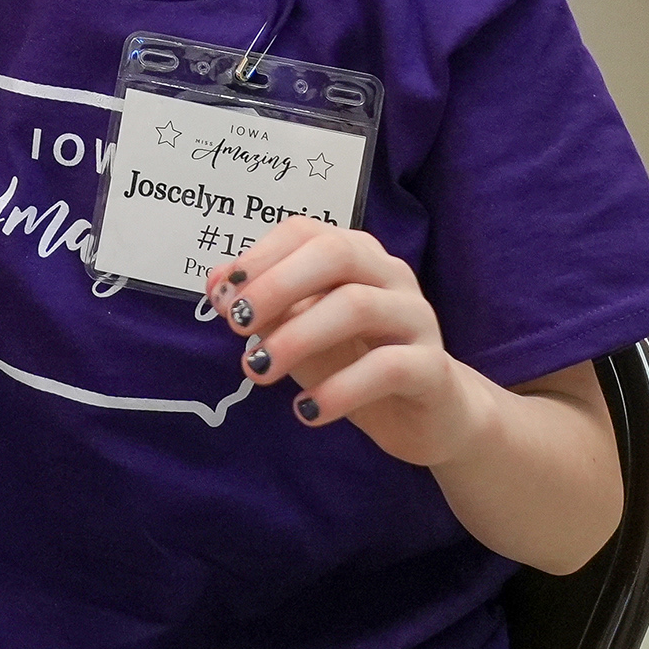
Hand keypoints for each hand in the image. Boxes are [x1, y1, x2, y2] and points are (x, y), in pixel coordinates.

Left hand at [210, 216, 492, 468]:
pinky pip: (387, 367)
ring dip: (297, 336)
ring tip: (258, 370)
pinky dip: (340, 390)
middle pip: (336, 254)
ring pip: (357, 306)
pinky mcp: (432, 367)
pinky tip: (306, 412)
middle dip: (277, 285)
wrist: (429, 415)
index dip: (260, 257)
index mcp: (357, 256)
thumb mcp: (302, 332)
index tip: (223, 295)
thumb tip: (217, 285)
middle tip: (236, 323)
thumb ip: (267, 307)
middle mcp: (390, 275)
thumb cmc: (357, 363)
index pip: (306, 232)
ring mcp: (416, 317)